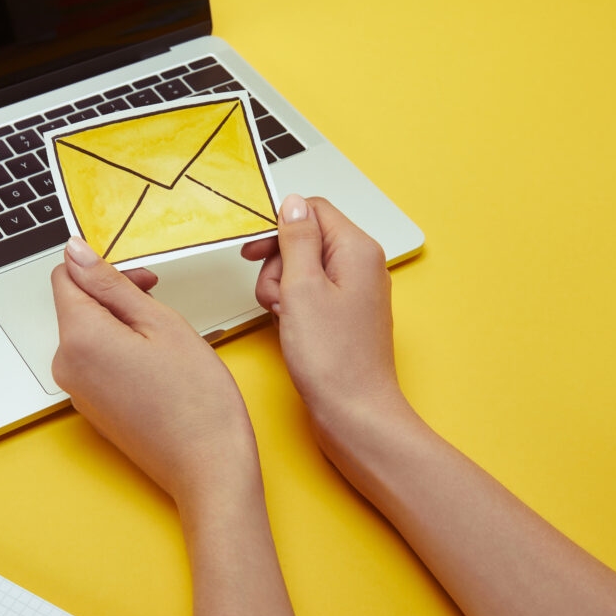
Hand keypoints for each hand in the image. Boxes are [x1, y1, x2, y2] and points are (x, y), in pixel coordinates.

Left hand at [51, 237, 260, 508]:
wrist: (208, 468)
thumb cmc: (196, 401)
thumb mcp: (160, 322)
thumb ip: (112, 284)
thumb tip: (76, 252)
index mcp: (79, 338)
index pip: (65, 276)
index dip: (102, 267)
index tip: (139, 276)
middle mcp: (66, 365)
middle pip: (77, 305)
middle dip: (115, 295)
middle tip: (160, 302)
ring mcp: (76, 390)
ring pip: (89, 332)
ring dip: (122, 323)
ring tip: (164, 338)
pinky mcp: (91, 406)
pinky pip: (97, 361)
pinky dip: (122, 350)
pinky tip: (157, 364)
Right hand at [241, 195, 407, 442]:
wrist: (354, 413)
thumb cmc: (333, 360)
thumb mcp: (302, 287)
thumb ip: (296, 239)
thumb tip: (292, 202)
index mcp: (357, 250)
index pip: (312, 211)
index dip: (278, 227)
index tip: (254, 251)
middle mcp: (361, 266)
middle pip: (305, 240)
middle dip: (278, 264)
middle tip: (278, 296)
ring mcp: (354, 291)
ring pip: (303, 268)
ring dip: (282, 288)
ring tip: (284, 316)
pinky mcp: (345, 314)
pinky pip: (310, 293)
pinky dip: (293, 306)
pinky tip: (291, 327)